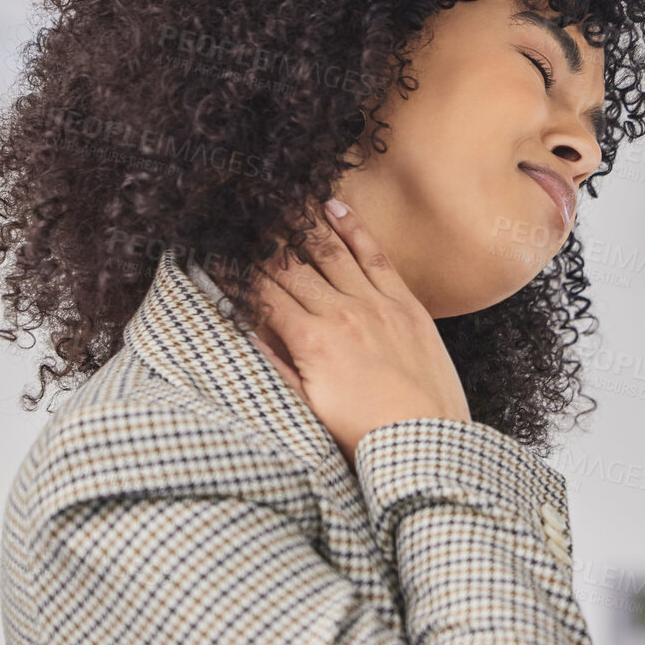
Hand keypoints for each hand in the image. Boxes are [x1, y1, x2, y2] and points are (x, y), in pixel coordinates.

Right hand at [247, 199, 471, 467]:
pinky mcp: (406, 304)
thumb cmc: (365, 438)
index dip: (236, 274)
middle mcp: (340, 315)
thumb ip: (277, 368)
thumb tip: (246, 333)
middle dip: (262, 241)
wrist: (426, 445)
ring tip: (280, 199)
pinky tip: (334, 208)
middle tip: (242, 216)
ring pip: (330, 252)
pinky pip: (375, 256)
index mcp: (311, 343)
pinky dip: (352, 229)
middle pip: (290, 268)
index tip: (217, 255)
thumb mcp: (309, 411)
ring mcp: (376, 304)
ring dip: (301, 223)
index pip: (263, 296)